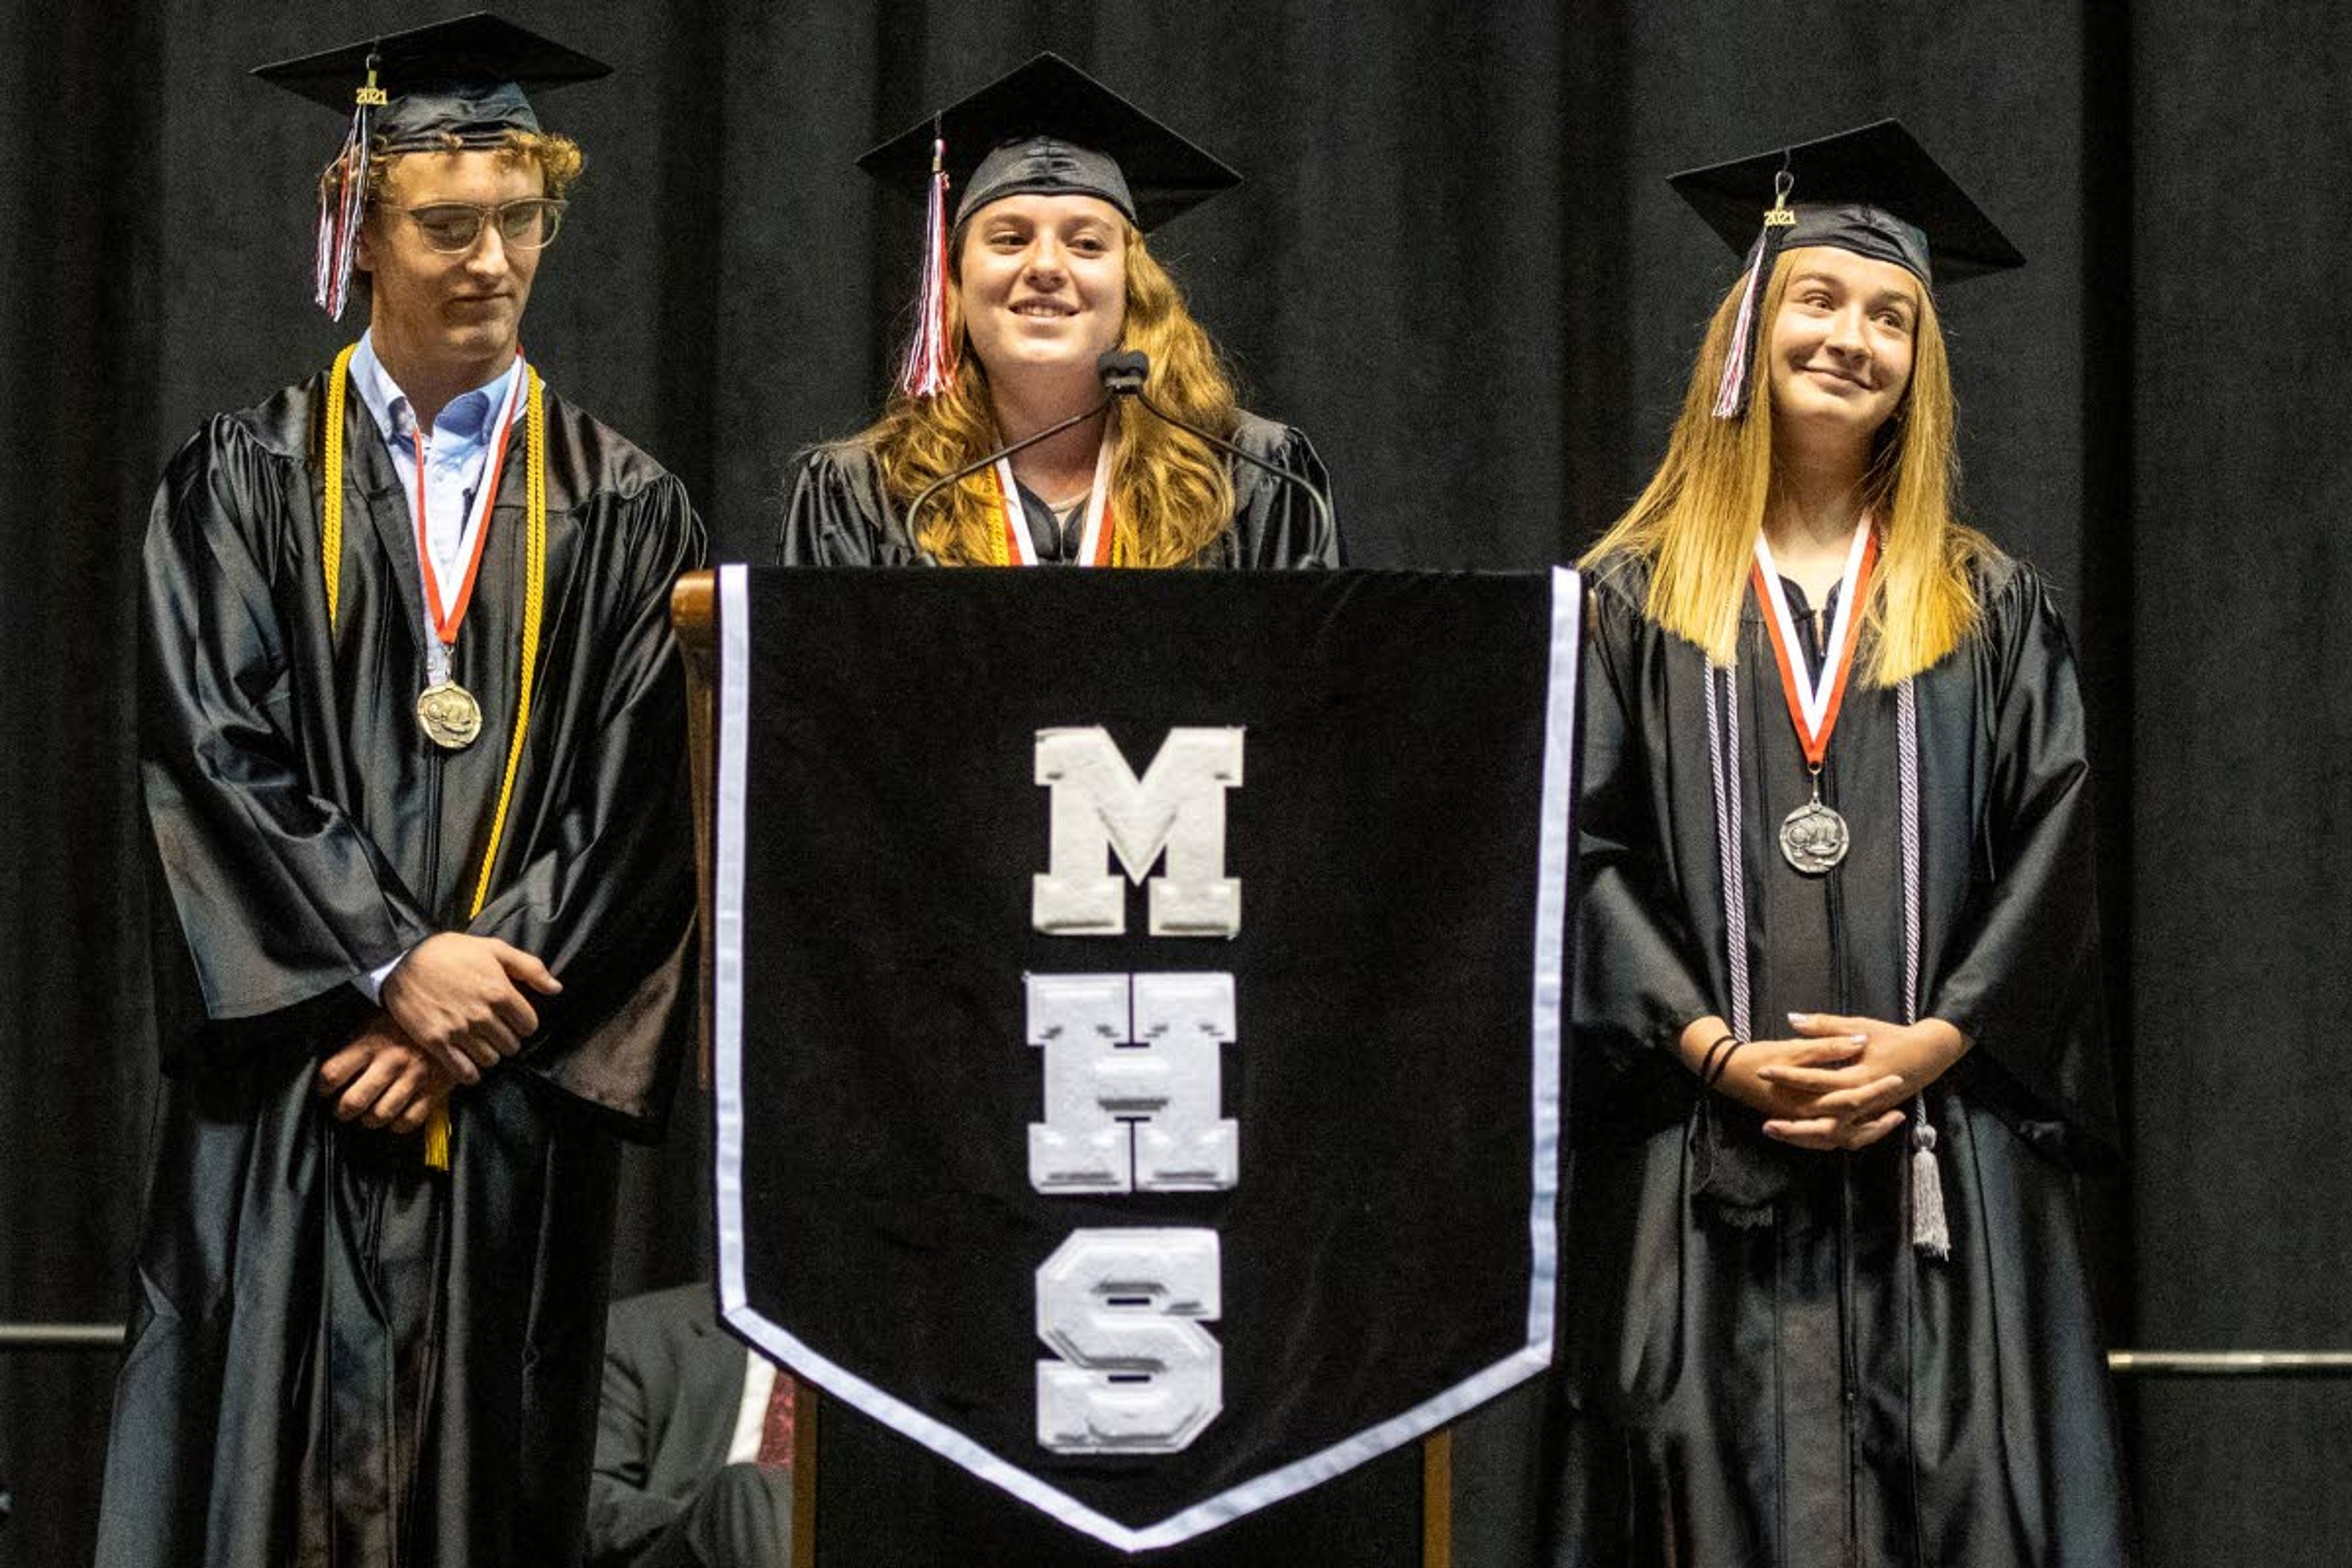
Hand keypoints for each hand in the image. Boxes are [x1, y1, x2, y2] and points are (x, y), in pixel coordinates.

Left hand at [316, 1016, 458, 1134]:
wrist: (451, 1019)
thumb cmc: (407, 1023)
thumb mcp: (374, 1023)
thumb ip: (352, 1045)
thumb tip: (330, 1070)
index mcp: (371, 1043)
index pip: (332, 1074)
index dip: (323, 1087)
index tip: (326, 1090)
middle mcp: (391, 1061)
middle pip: (353, 1102)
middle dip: (343, 1111)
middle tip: (344, 1109)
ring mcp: (414, 1076)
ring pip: (380, 1115)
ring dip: (369, 1120)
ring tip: (369, 1115)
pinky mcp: (435, 1087)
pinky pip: (411, 1119)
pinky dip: (399, 1124)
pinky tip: (395, 1116)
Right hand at [381, 933, 560, 1077]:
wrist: (403, 961)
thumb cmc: (450, 952)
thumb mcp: (494, 948)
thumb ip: (530, 968)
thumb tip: (556, 988)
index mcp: (500, 992)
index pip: (530, 1025)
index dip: (524, 1023)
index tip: (514, 1019)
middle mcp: (482, 1015)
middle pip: (512, 1045)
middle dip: (508, 1039)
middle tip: (496, 1031)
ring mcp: (459, 1030)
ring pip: (491, 1060)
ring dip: (490, 1054)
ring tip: (481, 1043)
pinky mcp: (436, 1042)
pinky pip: (464, 1072)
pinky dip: (470, 1073)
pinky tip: (468, 1063)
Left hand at [1748, 1012, 1969, 1151]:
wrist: (1929, 1054)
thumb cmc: (1894, 1038)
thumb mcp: (1860, 1027)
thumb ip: (1826, 1026)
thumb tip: (1793, 1019)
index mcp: (1861, 1078)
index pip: (1818, 1080)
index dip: (1789, 1075)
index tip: (1763, 1071)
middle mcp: (1865, 1102)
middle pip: (1825, 1122)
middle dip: (1794, 1126)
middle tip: (1765, 1123)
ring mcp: (1868, 1114)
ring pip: (1834, 1136)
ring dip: (1805, 1137)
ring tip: (1774, 1130)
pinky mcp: (1869, 1118)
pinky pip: (1844, 1136)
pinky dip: (1820, 1137)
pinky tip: (1796, 1135)